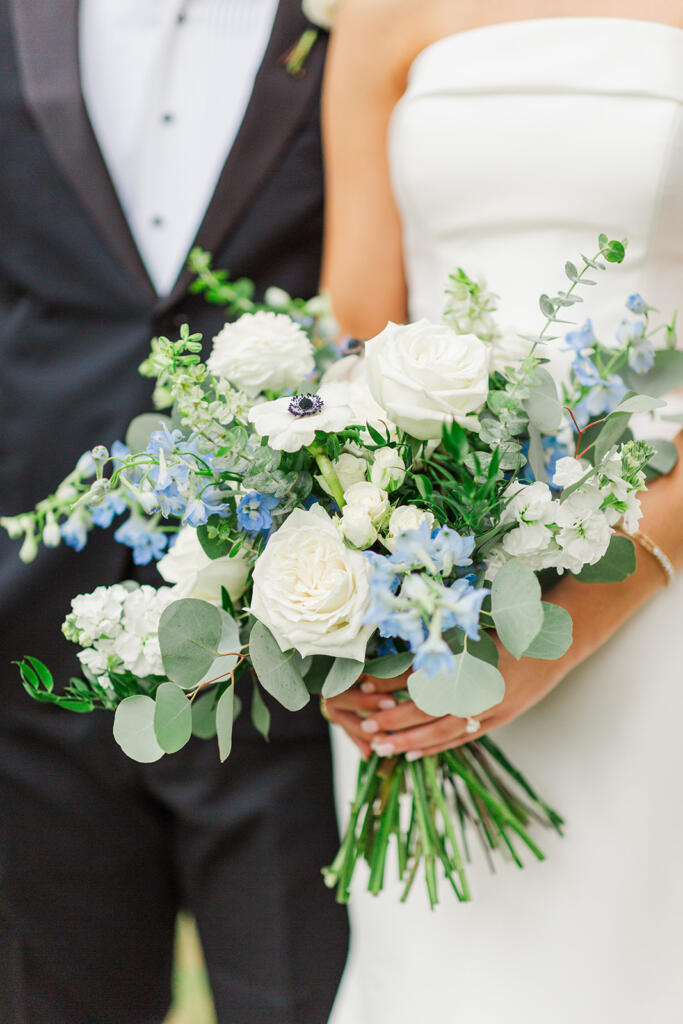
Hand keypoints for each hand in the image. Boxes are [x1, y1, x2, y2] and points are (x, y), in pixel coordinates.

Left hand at [325, 646, 566, 758]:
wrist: (556, 641)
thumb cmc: (512, 627)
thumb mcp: (473, 630)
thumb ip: (441, 647)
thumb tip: (399, 657)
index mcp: (470, 661)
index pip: (421, 677)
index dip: (389, 683)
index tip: (363, 686)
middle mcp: (479, 688)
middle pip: (428, 710)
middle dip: (394, 719)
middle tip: (365, 726)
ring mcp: (492, 707)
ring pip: (443, 731)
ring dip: (409, 740)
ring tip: (380, 747)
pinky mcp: (500, 718)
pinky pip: (462, 738)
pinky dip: (436, 746)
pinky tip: (412, 752)